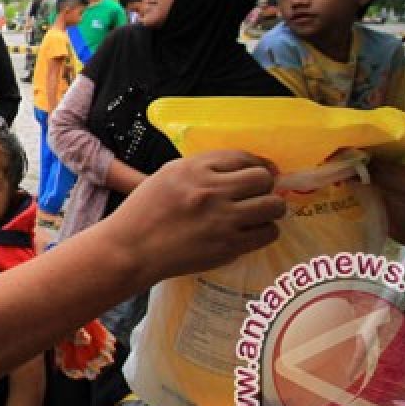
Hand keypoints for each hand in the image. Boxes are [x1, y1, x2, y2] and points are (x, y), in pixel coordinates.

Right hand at [106, 150, 284, 281]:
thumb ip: (201, 169)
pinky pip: (267, 233)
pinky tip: (252, 232)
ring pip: (272, 206)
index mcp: (193, 169)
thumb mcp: (167, 176)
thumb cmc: (144, 211)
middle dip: (265, 186)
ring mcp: (221, 219)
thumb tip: (238, 170)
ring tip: (259, 214)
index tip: (262, 172)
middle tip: (257, 195)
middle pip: (262, 179)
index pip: (242, 157)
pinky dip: (265, 231)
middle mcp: (211, 191)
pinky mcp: (228, 246)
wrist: (131, 248)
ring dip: (270, 209)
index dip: (258, 164)